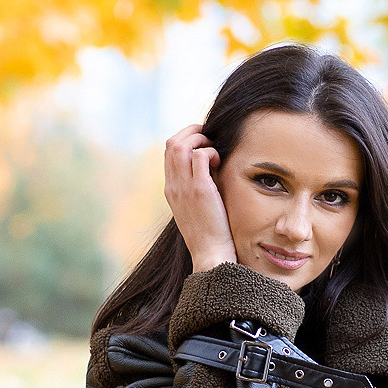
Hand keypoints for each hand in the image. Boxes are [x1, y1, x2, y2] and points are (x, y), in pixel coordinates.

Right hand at [163, 122, 233, 271]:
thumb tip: (210, 169)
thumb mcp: (196, 209)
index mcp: (170, 189)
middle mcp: (173, 186)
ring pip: (182, 145)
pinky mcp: (200, 190)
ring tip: (214, 150)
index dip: (185, 139)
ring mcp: (184, 187)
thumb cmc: (210, 234)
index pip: (168, 152)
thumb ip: (197, 189)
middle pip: (171, 143)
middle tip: (209, 138)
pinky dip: (210, 152)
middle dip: (191, 133)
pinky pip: (199, 156)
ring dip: (200, 140)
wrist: (210, 254)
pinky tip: (219, 163)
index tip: (202, 142)